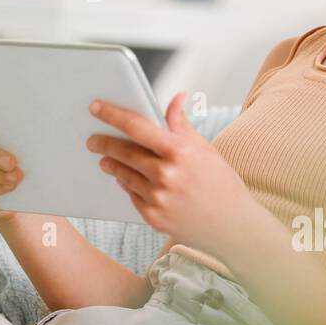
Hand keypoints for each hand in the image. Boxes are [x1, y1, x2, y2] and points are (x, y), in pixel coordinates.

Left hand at [87, 92, 255, 254]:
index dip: (112, 114)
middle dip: (103, 143)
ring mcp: (158, 198)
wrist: (233, 226)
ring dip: (110, 164)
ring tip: (104, 158)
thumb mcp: (204, 149)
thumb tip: (175, 98)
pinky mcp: (153, 217)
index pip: (136, 126)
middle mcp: (166, 175)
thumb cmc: (221, 183)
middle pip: (123, 152)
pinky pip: (131, 195)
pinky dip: (126, 184)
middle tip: (92, 139)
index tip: (96, 107)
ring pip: (123, 174)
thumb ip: (181, 124)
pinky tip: (123, 178)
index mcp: (179, 152)